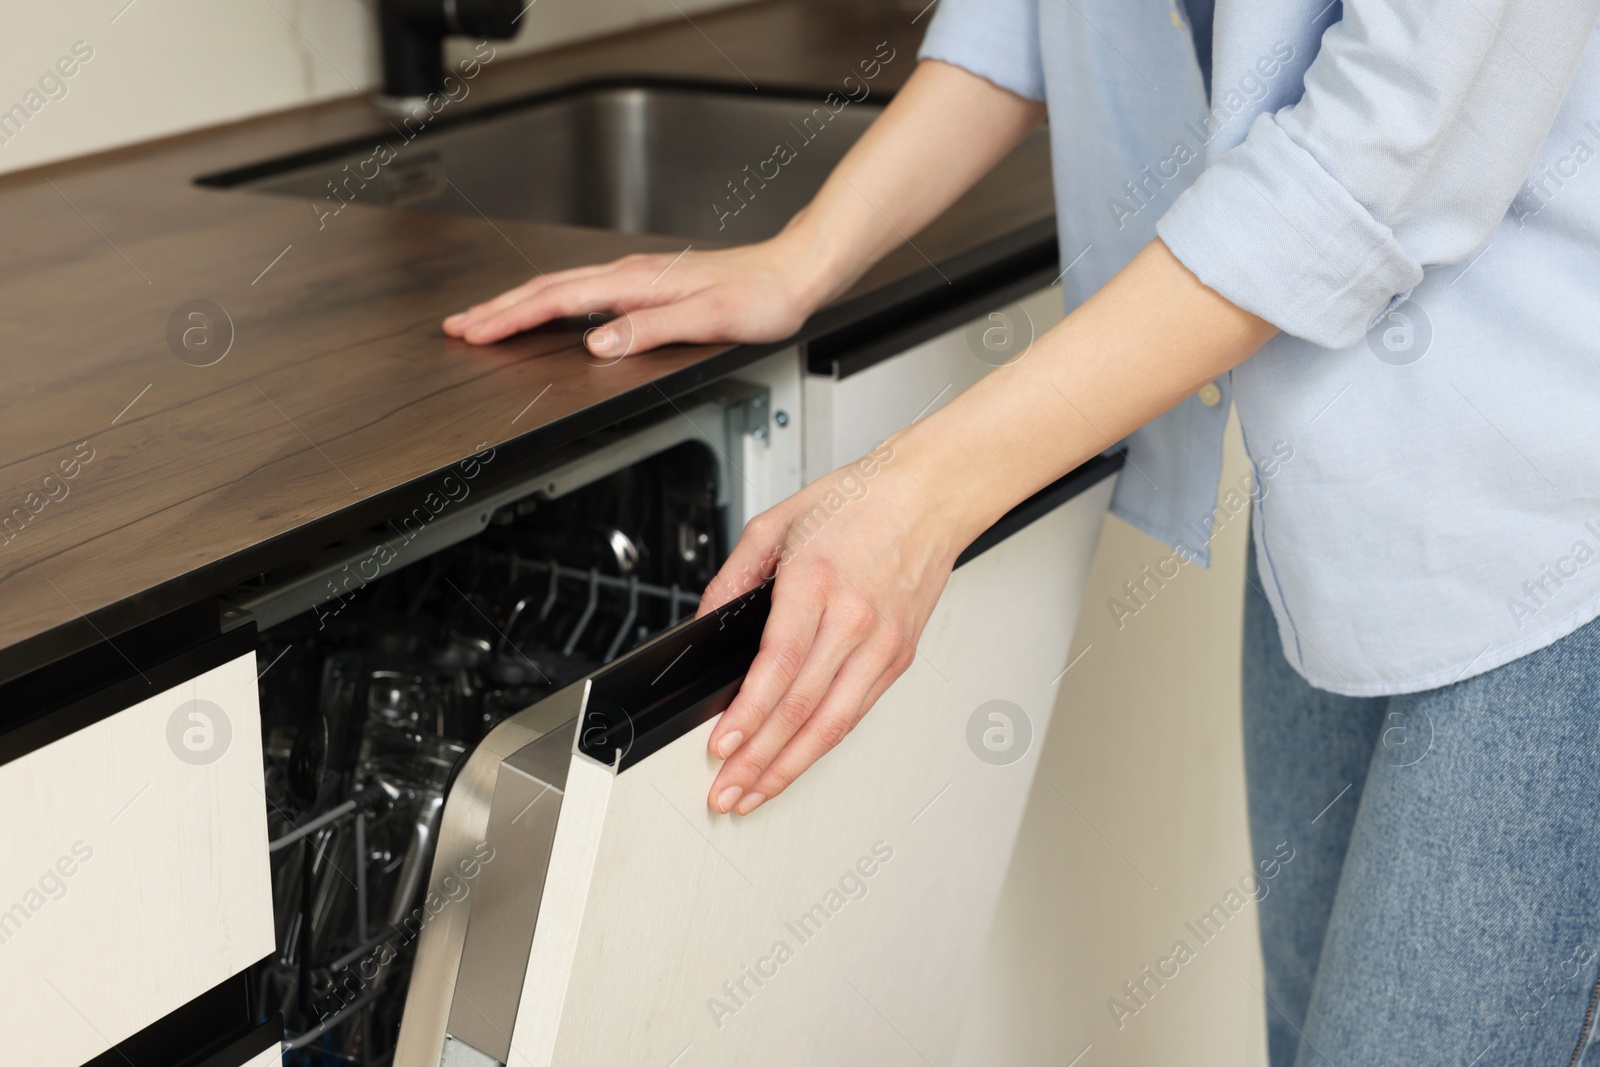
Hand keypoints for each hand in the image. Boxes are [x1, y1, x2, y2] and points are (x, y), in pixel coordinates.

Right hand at [442, 239, 823, 354]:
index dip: (511, 318)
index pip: (557, 300)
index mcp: (637, 282)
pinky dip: (551, 302)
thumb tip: (597, 345)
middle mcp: (631, 274)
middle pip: (547, 289)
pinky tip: (546, 313)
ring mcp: (638, 277)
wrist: (794, 272)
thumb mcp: (709, 320)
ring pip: (562, 288)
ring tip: (485, 320)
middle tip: (458, 328)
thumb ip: (650, 332)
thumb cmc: (762, 296)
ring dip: (518, 304)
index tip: (475, 332)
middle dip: (498, 309)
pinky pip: (583, 291)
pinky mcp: (648, 284)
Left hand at [699, 442, 961, 814]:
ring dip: (790, 767)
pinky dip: (822, 745)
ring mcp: (882, 644)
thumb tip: (706, 622)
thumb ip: (733, 578)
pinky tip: (796, 762)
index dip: (747, 715)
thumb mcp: (775, 523)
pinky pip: (855, 713)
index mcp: (818, 582)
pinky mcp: (899, 658)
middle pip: (803, 708)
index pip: (779, 666)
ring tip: (755, 793)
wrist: (929, 497)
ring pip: (832, 725)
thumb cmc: (858, 503)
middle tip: (727, 791)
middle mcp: (855, 619)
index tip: (721, 747)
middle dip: (759, 760)